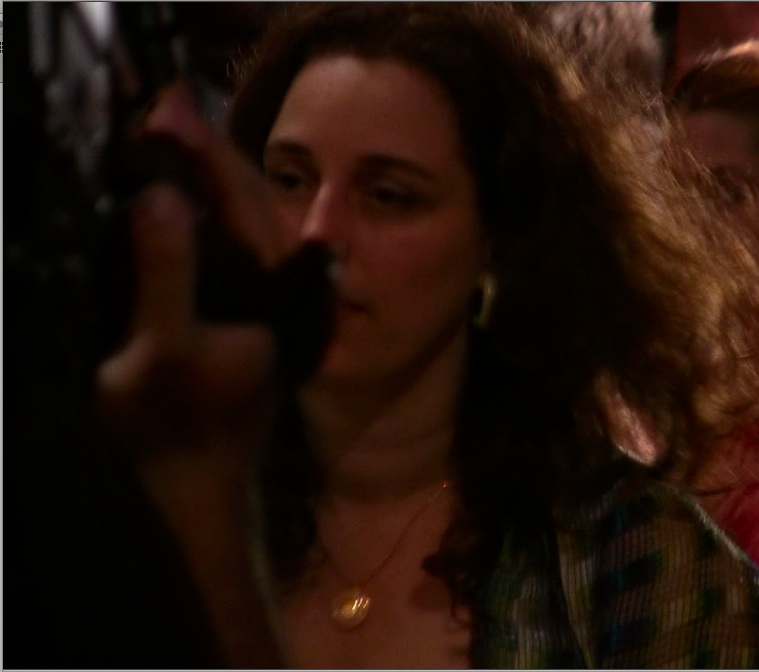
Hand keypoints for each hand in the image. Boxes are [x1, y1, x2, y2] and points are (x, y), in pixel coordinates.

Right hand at [95, 84, 282, 507]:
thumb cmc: (176, 427)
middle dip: (201, 154)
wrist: (192, 488)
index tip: (169, 106)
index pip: (240, 202)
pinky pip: (216, 252)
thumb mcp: (164, 350)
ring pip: (230, 226)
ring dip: (197, 181)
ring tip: (161, 135)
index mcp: (266, 291)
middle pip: (240, 205)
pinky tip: (166, 199)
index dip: (205, 151)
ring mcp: (249, 305)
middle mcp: (267, 291)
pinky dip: (191, 219)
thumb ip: (168, 272)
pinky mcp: (227, 318)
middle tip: (161, 106)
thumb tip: (161, 194)